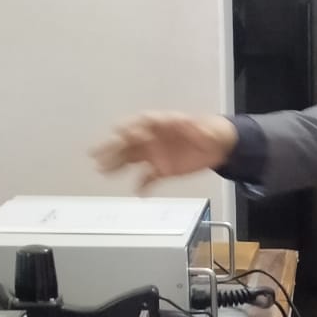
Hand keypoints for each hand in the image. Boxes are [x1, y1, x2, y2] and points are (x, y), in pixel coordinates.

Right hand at [92, 114, 238, 193]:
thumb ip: (197, 127)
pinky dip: (143, 185)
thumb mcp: (206, 126)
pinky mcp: (162, 170)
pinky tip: (138, 193)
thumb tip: (191, 124)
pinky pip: (148, 178)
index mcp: (160, 124)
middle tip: (96, 155)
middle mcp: (152, 139)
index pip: (139, 123)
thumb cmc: (210, 130)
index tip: (123, 135)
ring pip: (130, 159)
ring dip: (116, 165)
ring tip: (102, 170)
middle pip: (127, 142)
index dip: (131, 128)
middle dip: (112, 147)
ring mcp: (155, 155)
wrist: (219, 145)